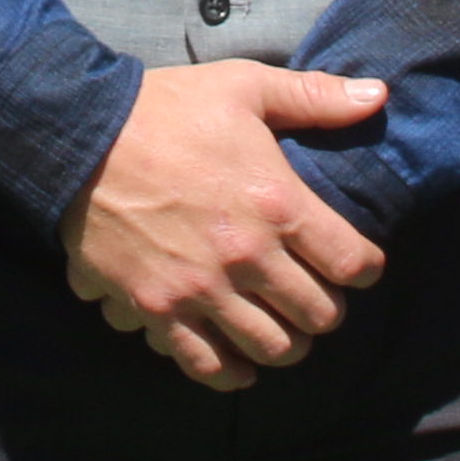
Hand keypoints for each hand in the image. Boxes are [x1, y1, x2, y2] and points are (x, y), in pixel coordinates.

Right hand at [62, 62, 389, 389]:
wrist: (81, 137)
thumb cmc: (165, 109)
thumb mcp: (245, 87)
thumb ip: (316, 97)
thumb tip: (378, 96)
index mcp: (277, 202)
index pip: (353, 263)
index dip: (366, 268)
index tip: (359, 265)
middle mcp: (246, 256)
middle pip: (319, 314)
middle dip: (326, 308)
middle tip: (317, 295)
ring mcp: (201, 289)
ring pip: (271, 348)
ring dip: (285, 342)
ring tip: (281, 327)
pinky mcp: (157, 310)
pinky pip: (207, 365)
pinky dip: (231, 372)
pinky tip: (239, 364)